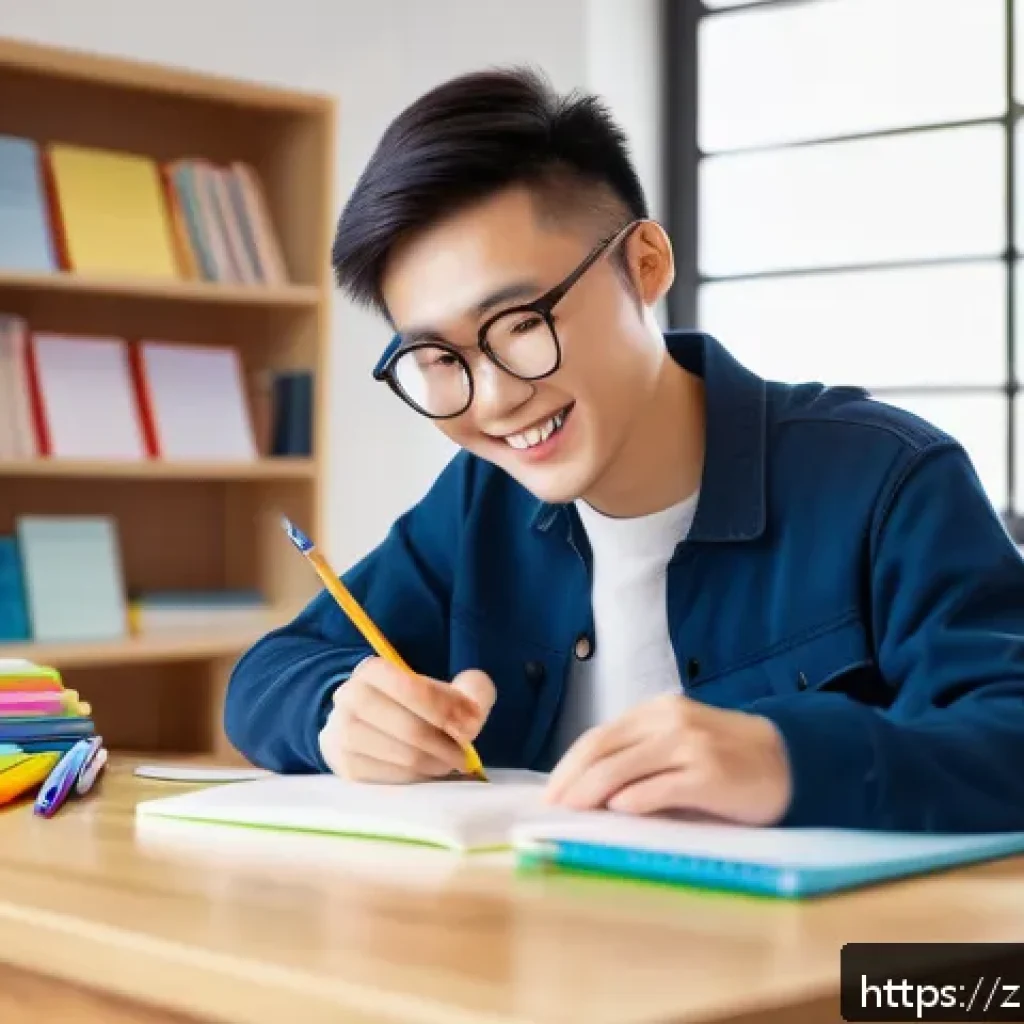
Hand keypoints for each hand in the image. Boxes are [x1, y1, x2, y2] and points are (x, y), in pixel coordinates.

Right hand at [319, 658, 495, 782]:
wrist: (373, 723)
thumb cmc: (416, 704)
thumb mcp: (445, 687)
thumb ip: (471, 690)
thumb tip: (472, 714)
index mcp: (373, 670)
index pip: (412, 688)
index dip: (447, 708)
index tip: (472, 723)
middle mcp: (350, 698)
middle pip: (410, 729)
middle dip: (445, 745)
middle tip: (465, 755)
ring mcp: (342, 735)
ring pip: (403, 757)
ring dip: (435, 764)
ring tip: (450, 763)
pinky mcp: (345, 766)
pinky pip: (391, 779)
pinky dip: (418, 778)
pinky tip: (429, 772)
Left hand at [544, 694, 790, 824]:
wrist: (787, 760)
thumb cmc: (724, 756)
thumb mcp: (678, 742)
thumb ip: (639, 755)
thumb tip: (587, 788)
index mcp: (656, 711)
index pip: (598, 736)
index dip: (569, 765)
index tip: (550, 791)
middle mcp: (669, 721)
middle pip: (603, 750)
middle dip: (572, 781)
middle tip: (554, 807)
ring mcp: (690, 745)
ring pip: (623, 769)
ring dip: (592, 793)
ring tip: (575, 813)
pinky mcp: (710, 774)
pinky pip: (660, 788)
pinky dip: (634, 801)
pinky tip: (618, 812)